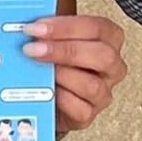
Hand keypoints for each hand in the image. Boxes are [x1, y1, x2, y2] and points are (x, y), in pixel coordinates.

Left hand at [23, 13, 128, 133]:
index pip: (96, 28)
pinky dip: (60, 99)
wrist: (49, 94)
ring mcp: (103, 92)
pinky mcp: (90, 113)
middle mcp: (112, 66)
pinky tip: (46, 91)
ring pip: (92, 85)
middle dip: (65, 50)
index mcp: (109, 39)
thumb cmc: (56, 60)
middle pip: (102, 56)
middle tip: (34, 49)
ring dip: (61, 75)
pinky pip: (80, 109)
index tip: (37, 28)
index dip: (65, 27)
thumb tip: (29, 27)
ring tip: (38, 71)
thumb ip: (48, 31)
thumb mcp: (56, 39)